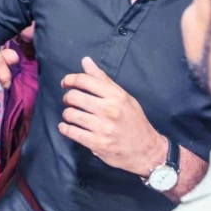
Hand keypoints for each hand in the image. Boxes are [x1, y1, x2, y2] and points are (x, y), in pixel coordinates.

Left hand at [58, 57, 169, 178]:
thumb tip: (86, 61)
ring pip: (70, 114)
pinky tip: (67, 127)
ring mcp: (102, 127)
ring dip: (67, 114)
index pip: (85, 81)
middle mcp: (109, 110)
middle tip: (70, 101)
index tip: (65, 83)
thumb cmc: (133, 121)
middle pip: (74, 96)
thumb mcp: (123, 97)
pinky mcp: (96, 143)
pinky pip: (71, 132)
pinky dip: (65, 128)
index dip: (70, 80)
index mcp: (116, 96)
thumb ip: (103, 80)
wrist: (146, 149)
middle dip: (67, 98)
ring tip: (72, 115)